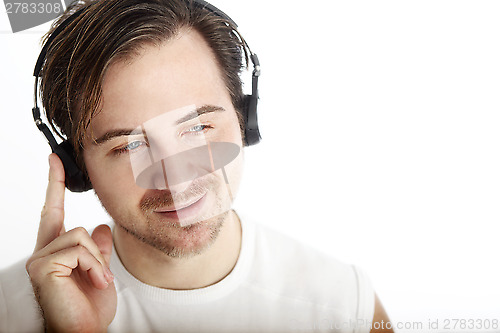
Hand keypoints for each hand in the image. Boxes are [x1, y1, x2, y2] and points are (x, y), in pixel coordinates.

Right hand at [26, 154, 116, 332]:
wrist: (87, 330)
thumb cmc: (90, 307)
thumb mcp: (100, 272)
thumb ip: (98, 249)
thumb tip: (99, 227)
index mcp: (56, 251)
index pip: (54, 211)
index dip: (54, 184)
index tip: (55, 160)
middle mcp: (43, 253)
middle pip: (72, 224)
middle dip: (94, 250)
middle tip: (100, 279)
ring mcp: (40, 259)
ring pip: (80, 235)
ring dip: (97, 260)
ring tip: (98, 282)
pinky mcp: (42, 266)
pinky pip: (78, 249)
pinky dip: (94, 265)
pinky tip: (94, 282)